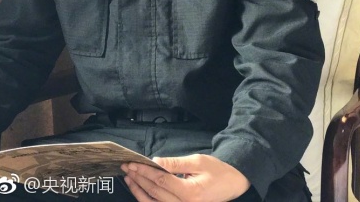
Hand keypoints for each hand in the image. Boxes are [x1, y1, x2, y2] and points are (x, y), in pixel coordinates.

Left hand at [122, 154, 249, 201]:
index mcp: (190, 193)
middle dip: (138, 179)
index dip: (144, 171)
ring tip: (129, 179)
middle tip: (125, 168)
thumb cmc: (218, 171)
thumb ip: (175, 163)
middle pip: (155, 192)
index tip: (132, 163)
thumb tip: (155, 162)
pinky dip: (148, 199)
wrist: (234, 184)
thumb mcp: (197, 162)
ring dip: (139, 191)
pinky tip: (140, 190)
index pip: (160, 180)